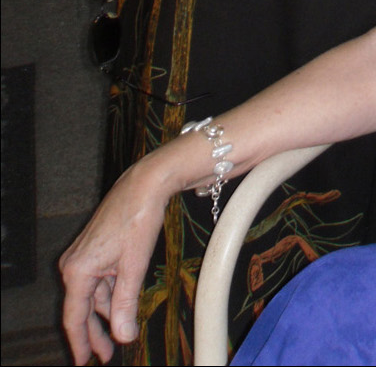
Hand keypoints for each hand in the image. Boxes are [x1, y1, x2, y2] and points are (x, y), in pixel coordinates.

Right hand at [59, 159, 168, 364]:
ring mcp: (83, 255)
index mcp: (78, 271)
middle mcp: (74, 264)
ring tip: (116, 334)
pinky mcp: (94, 248)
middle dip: (94, 332)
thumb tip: (122, 335)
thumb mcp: (134, 266)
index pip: (75, 317)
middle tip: (104, 355)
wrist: (144, 183)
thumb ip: (125, 304)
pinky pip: (99, 280)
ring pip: (92, 294)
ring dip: (104, 314)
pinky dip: (109, 295)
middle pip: (82, 308)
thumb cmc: (138, 218)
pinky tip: (120, 306)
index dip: (80, 342)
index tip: (84, 361)